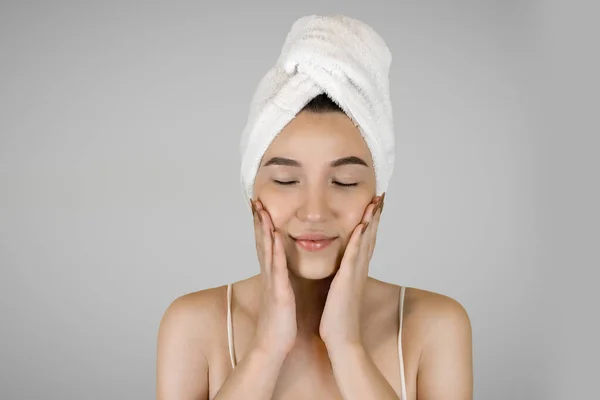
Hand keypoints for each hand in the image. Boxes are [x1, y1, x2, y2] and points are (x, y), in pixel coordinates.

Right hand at [249, 199, 296, 359]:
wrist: (272, 347)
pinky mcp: (279, 293)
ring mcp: (272, 283)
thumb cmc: (279, 324)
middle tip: (255, 200)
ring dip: (263, 230)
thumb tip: (280, 272)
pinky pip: (277, 268)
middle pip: (261, 243)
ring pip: (266, 251)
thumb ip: (279, 282)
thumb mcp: (279, 297)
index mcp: (271, 276)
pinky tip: (275, 236)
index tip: (259, 207)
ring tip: (262, 210)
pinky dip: (275, 251)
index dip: (261, 226)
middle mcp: (268, 276)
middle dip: (258, 221)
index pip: (264, 246)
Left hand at [319, 193, 384, 349]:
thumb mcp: (340, 289)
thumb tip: (340, 267)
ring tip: (376, 201)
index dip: (371, 221)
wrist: (341, 339)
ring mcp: (355, 272)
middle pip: (371, 235)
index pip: (366, 240)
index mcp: (356, 269)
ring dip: (371, 220)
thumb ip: (342, 275)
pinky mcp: (347, 279)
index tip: (375, 203)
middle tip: (381, 194)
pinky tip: (362, 224)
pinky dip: (358, 238)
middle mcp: (359, 268)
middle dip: (376, 214)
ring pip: (365, 240)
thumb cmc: (337, 317)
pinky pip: (354, 254)